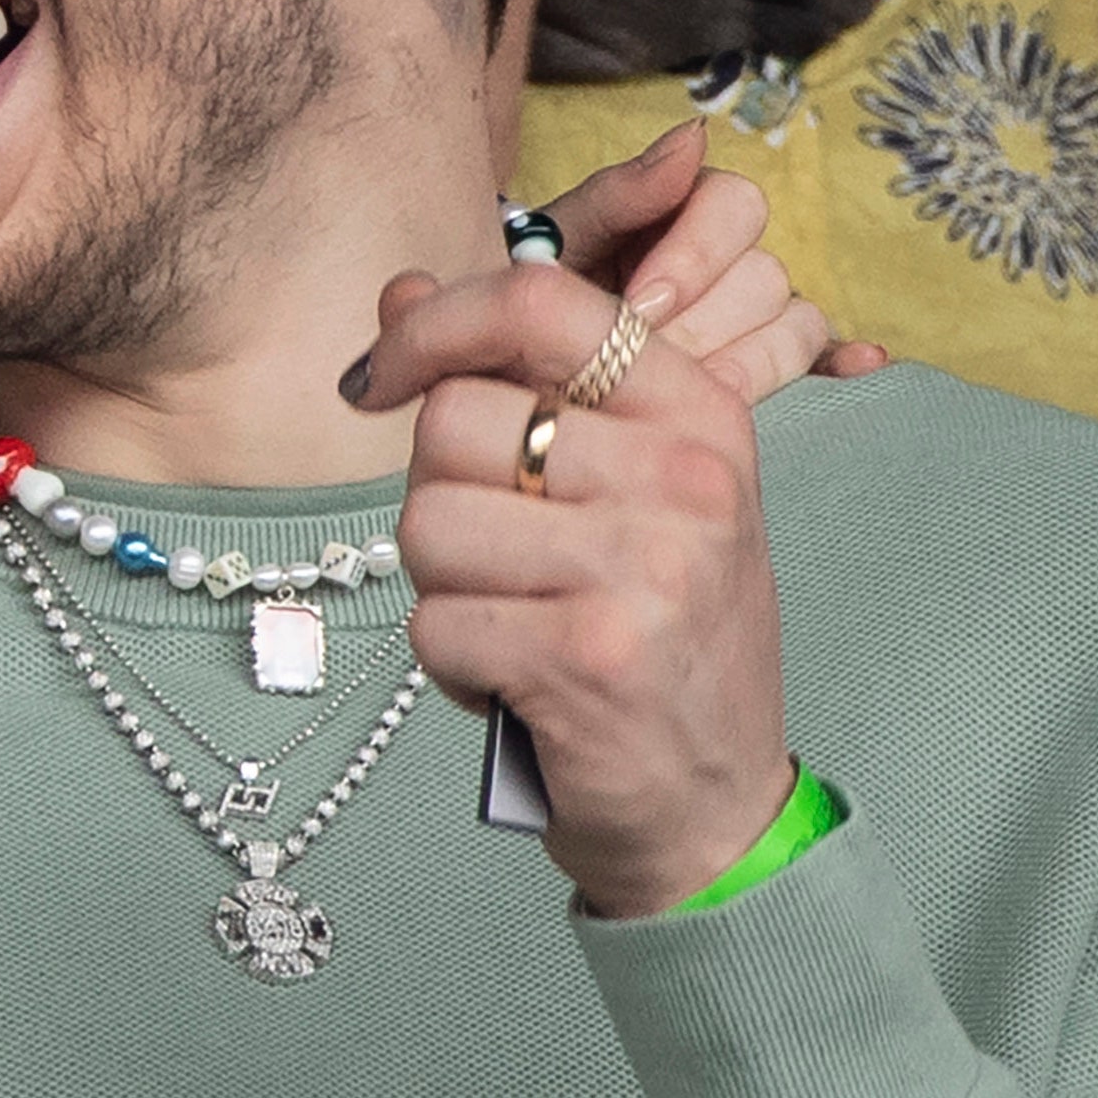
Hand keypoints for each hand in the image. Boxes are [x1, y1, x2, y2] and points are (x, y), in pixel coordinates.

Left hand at [368, 255, 796, 916]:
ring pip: (427, 524)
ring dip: (443, 587)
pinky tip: (516, 684)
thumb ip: (522, 385)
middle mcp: (685, 479)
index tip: (382, 377)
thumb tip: (399, 292)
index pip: (538, 302)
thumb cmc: (659, 633)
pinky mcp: (584, 659)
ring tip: (515, 623)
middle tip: (499, 562)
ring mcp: (641, 569)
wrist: (715, 805)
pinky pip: (432, 623)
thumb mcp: (625, 490)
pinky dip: (451, 665)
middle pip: (453, 422)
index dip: (433, 326)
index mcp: (699, 413)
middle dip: (439, 497)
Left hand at [516, 120, 879, 404]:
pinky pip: (818, 353)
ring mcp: (750, 311)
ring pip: (792, 322)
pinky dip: (840, 356)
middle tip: (643, 362)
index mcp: (684, 209)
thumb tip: (693, 135)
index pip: (737, 206)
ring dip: (739, 361)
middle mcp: (728, 255)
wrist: (513, 364)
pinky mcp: (760, 361)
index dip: (695, 258)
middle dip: (703, 324)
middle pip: (765, 275)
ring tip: (677, 396)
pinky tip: (864, 360)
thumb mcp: (559, 242)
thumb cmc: (532, 294)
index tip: (639, 307)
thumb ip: (620, 191)